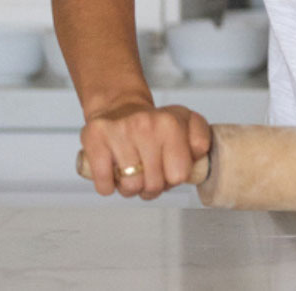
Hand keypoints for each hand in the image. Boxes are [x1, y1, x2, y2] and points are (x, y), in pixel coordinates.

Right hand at [79, 101, 209, 199]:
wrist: (118, 107)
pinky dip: (108, 187)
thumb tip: (199, 155)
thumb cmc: (154, 123)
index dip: (173, 180)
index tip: (168, 172)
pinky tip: (113, 175)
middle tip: (148, 176)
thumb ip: (200, 138)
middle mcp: (145, 125)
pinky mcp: (94, 139)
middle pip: (154, 185)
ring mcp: (118, 132)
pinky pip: (104, 184)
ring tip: (131, 175)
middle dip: (152, 187)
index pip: (179, 175)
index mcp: (171, 123)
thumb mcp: (186, 123)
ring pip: (130, 187)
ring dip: (130, 189)